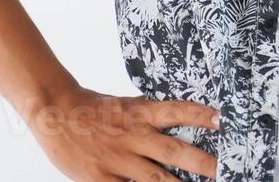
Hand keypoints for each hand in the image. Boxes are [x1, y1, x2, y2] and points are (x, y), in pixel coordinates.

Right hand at [23, 82, 220, 180]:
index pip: (176, 111)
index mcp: (139, 113)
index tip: (221, 120)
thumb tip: (174, 114)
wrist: (54, 112)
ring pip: (155, 179)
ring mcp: (118, 159)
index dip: (199, 115)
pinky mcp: (102, 178)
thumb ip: (147, 112)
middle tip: (224, 170)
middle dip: (201, 162)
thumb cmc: (91, 108)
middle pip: (172, 150)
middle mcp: (133, 135)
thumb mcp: (124, 104)